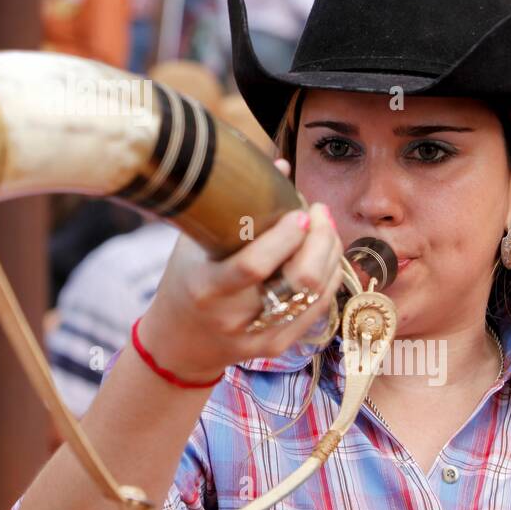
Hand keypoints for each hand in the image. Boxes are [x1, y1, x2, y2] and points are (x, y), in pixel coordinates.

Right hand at [136, 159, 342, 381]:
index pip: (253, 265)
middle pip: (299, 281)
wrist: (179, 342)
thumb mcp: (195, 243)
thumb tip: (278, 163)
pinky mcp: (277, 346)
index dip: (285, 237)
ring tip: (325, 227)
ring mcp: (259, 337)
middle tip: (318, 212)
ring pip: (316, 294)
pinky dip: (330, 277)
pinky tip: (327, 254)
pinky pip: (318, 309)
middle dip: (321, 240)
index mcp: (206, 288)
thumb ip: (233, 206)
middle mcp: (233, 317)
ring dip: (331, 254)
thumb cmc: (186, 279)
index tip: (300, 211)